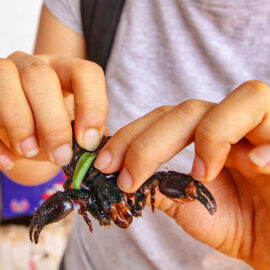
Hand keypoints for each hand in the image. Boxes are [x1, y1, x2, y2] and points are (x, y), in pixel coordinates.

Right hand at [0, 52, 106, 174]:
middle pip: (40, 77)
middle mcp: (33, 66)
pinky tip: (9, 162)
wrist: (24, 131)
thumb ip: (86, 136)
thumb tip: (97, 149)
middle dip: (52, 123)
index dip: (92, 106)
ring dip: (20, 123)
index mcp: (65, 71)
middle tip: (60, 156)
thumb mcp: (74, 129)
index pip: (86, 73)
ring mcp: (3, 74)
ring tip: (30, 152)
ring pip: (5, 81)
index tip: (88, 142)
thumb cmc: (53, 128)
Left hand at [94, 80, 269, 268]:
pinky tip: (252, 165)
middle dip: (150, 142)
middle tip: (128, 178)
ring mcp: (265, 131)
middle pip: (189, 110)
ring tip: (200, 174)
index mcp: (208, 136)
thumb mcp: (193, 208)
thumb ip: (162, 189)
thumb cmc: (242, 224)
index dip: (131, 137)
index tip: (105, 165)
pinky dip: (263, 144)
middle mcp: (234, 126)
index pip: (164, 118)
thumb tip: (127, 180)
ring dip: (210, 134)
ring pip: (242, 100)